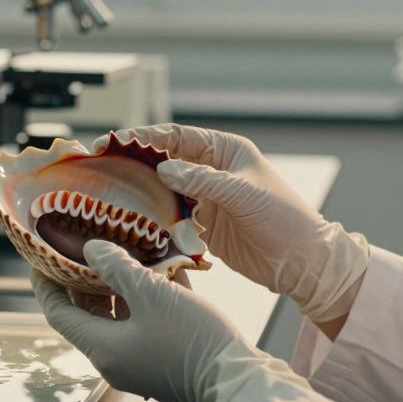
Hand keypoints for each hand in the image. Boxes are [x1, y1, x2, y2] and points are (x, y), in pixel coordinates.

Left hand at [33, 240, 251, 401]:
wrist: (238, 381)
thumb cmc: (192, 339)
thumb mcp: (152, 294)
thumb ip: (116, 268)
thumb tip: (91, 250)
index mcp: (103, 348)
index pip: (58, 313)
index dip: (46, 282)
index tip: (42, 255)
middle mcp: (115, 358)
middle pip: (86, 313)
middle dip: (83, 277)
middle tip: (84, 244)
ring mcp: (139, 360)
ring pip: (117, 315)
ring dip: (117, 284)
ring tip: (121, 249)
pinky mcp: (162, 358)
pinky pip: (142, 321)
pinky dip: (142, 297)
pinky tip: (157, 268)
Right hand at [98, 123, 367, 321]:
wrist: (303, 264)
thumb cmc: (285, 219)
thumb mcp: (243, 195)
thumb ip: (203, 181)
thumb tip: (163, 167)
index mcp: (224, 151)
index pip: (176, 137)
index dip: (144, 136)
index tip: (114, 140)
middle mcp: (211, 171)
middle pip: (163, 161)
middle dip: (133, 163)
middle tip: (99, 166)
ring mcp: (204, 200)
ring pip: (162, 191)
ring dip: (139, 193)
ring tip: (107, 195)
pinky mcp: (201, 228)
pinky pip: (169, 219)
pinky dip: (152, 221)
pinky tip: (130, 224)